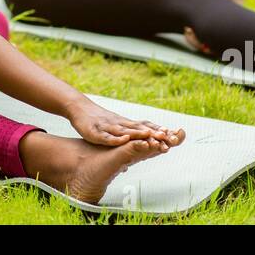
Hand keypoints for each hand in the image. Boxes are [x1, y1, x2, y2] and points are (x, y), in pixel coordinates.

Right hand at [66, 98, 184, 147]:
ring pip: (125, 131)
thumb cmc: (99, 121)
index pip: (146, 128)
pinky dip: (116, 138)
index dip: (159, 133)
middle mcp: (120, 124)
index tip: (174, 137)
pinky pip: (107, 136)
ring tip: (150, 136)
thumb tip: (146, 146)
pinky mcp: (96, 132)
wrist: (80, 108)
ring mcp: (109, 127)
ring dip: (138, 133)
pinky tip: (124, 140)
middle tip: (168, 138)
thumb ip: (131, 137)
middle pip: (140, 129)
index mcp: (126, 125)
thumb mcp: (117, 130)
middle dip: (154, 134)